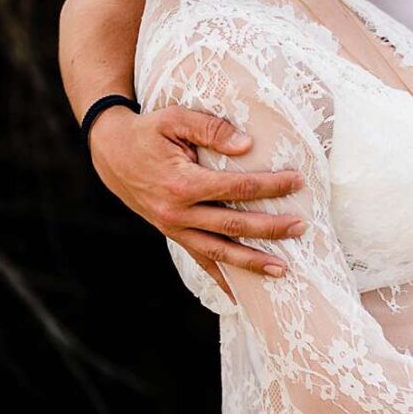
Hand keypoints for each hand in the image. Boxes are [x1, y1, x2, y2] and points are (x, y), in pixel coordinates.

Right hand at [88, 104, 305, 276]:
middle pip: (233, 224)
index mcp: (182, 182)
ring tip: (284, 269)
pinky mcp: (173, 234)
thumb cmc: (148, 131)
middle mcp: (178, 213)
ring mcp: (174, 228)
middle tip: (301, 227)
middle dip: (270, 228)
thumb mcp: (175, 118)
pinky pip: (200, 260)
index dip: (269, 185)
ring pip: (220, 252)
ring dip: (252, 261)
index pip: (236, 187)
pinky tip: (240, 295)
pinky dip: (221, 278)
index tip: (297, 182)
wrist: (112, 153)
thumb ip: (211, 128)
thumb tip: (247, 146)